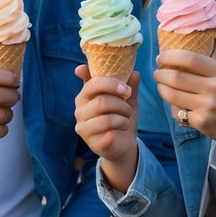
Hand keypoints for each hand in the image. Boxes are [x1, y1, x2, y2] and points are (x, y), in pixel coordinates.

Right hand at [74, 64, 138, 192]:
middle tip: (128, 109)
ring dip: (122, 119)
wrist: (123, 143)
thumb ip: (129, 86)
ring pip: (105, 119)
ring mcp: (83, 128)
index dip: (111, 84)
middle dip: (121, 104)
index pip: (93, 83)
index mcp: (85, 94)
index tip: (126, 89)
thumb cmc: (121, 116)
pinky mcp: (92, 143)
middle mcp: (80, 110)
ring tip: (126, 120)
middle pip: (101, 102)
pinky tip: (119, 131)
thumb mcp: (127, 99)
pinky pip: (107, 136)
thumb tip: (135, 73)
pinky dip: (117, 131)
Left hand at [153, 50, 215, 162]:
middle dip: (161, 74)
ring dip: (161, 88)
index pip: (190, 59)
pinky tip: (175, 104)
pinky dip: (172, 107)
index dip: (170, 57)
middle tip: (156, 73)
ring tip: (160, 85)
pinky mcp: (201, 121)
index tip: (160, 58)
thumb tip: (167, 58)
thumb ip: (199, 67)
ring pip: (173, 94)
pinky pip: (177, 111)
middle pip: (177, 77)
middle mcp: (215, 88)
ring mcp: (208, 106)